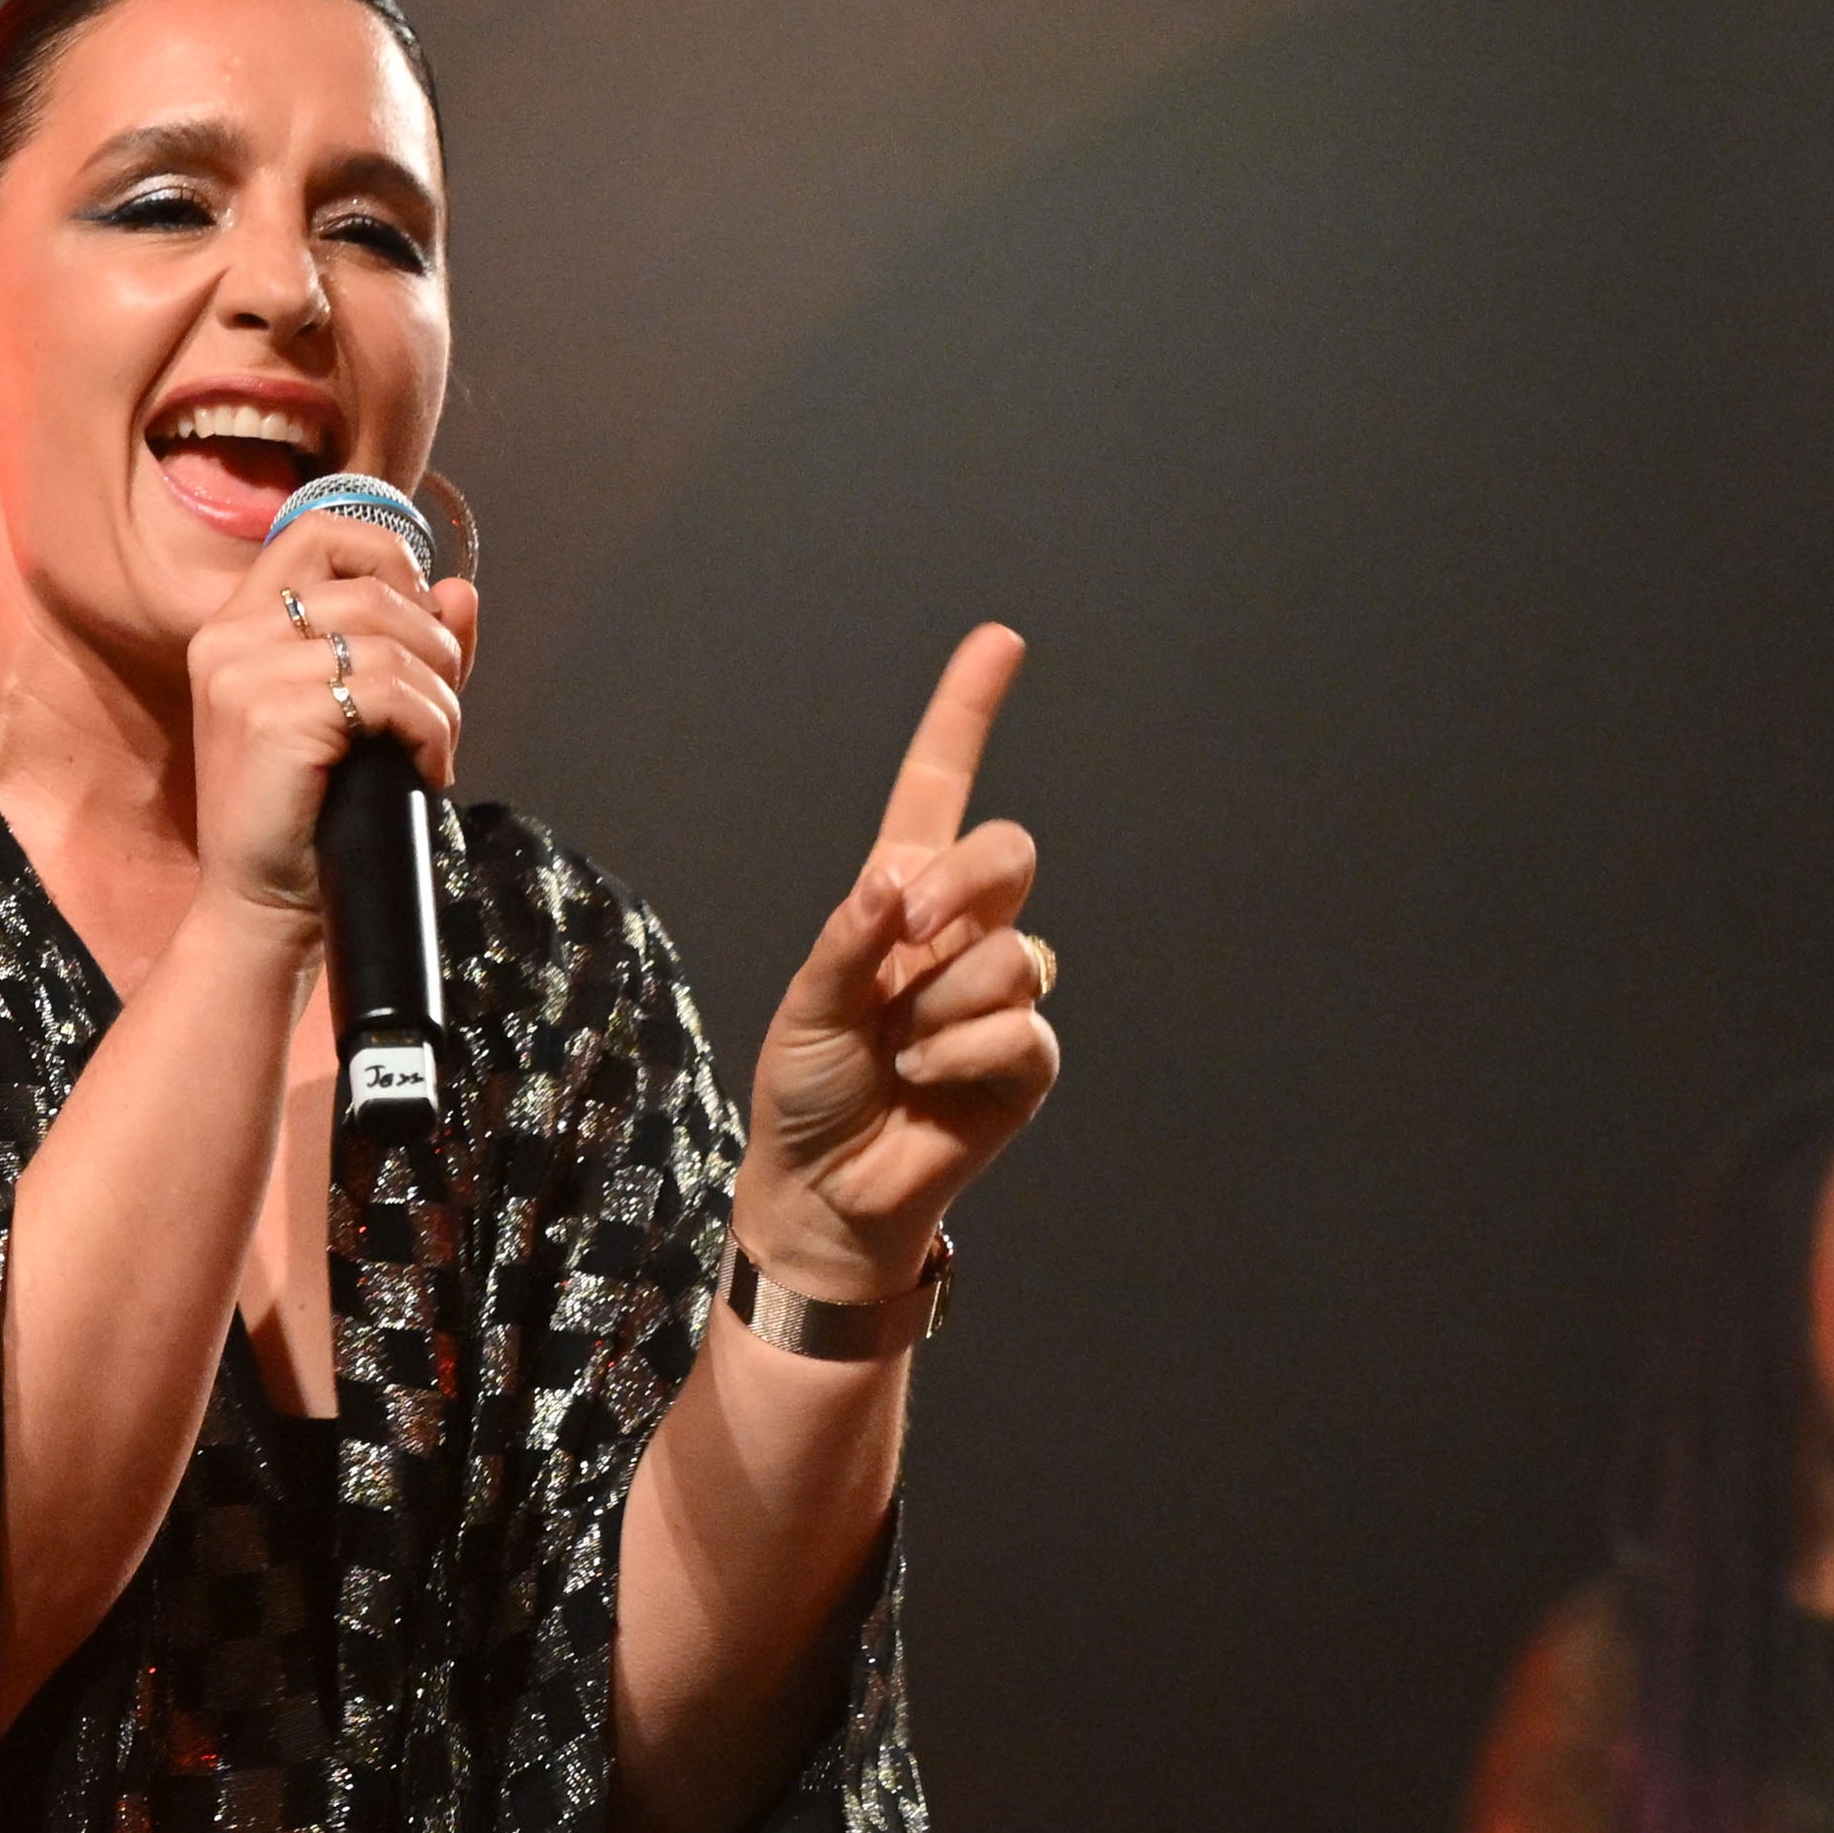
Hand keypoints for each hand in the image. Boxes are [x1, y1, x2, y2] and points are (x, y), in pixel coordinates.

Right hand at [182, 504, 483, 931]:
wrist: (264, 905)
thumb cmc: (309, 813)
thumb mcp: (358, 715)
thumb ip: (409, 645)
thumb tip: (462, 591)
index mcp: (234, 627)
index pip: (316, 532)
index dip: (387, 556)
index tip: (417, 618)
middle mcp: (228, 640)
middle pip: (371, 588)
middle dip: (433, 644)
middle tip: (440, 709)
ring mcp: (243, 676)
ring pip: (388, 640)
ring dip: (440, 696)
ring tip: (435, 747)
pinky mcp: (272, 718)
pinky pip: (390, 691)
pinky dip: (431, 729)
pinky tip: (426, 770)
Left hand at [737, 625, 1055, 1300]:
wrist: (825, 1190)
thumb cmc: (807, 1090)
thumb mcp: (807, 1004)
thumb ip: (853, 938)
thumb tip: (900, 883)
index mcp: (896, 901)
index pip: (938, 792)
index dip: (967, 716)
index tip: (1000, 642)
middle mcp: (958, 935)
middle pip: (1007, 855)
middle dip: (961, 888)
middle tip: (906, 941)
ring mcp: (1000, 994)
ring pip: (1009, 956)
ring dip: (940, 1009)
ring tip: (901, 1054)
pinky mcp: (1027, 1059)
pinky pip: (1020, 1028)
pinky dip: (963, 1055)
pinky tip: (928, 1082)